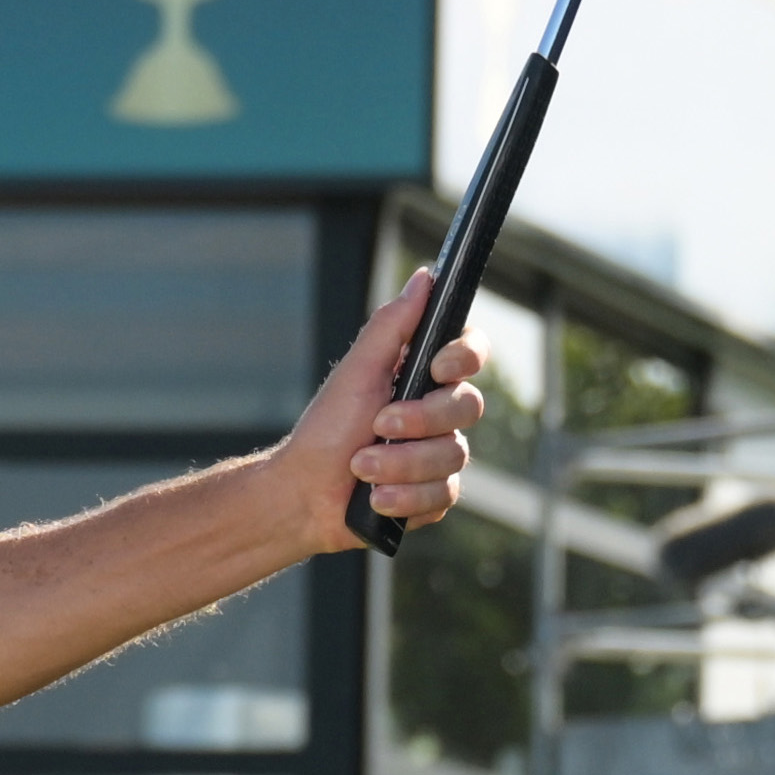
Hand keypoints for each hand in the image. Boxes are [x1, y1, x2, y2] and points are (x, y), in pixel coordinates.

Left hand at [276, 268, 484, 551]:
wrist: (304, 494)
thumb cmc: (326, 429)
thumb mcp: (356, 372)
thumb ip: (391, 326)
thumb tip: (425, 276)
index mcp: (421, 376)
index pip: (470, 352)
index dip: (465, 356)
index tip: (436, 366)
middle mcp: (438, 413)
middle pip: (468, 406)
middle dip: (419, 419)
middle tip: (377, 425)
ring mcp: (439, 454)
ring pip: (454, 456)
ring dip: (400, 463)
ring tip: (361, 467)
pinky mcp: (435, 494)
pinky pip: (444, 494)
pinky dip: (404, 496)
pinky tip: (376, 497)